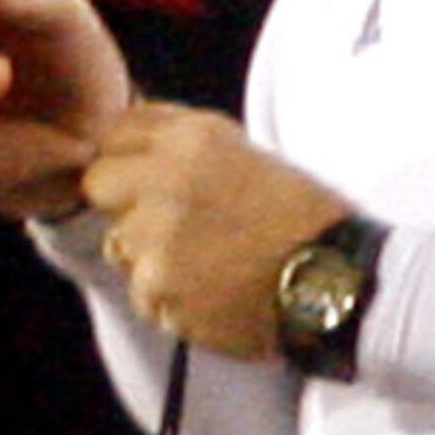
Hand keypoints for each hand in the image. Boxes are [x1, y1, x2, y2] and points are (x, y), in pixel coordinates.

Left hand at [80, 105, 349, 356]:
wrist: (336, 279)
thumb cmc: (302, 219)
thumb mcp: (245, 153)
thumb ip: (181, 142)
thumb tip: (127, 140)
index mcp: (191, 138)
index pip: (115, 135)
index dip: (128, 160)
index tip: (146, 180)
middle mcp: (165, 180)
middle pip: (98, 185)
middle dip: (124, 205)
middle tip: (170, 226)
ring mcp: (155, 236)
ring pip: (118, 246)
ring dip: (150, 257)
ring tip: (209, 264)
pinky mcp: (157, 287)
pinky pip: (142, 293)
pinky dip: (170, 300)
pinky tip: (214, 294)